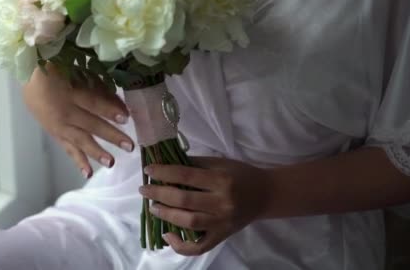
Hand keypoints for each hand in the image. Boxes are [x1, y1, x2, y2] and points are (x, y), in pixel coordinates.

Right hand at [23, 64, 133, 177]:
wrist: (29, 76)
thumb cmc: (61, 69)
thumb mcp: (81, 73)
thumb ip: (101, 88)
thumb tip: (122, 106)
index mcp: (69, 92)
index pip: (93, 103)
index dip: (109, 110)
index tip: (126, 118)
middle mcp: (63, 111)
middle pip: (90, 125)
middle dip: (110, 135)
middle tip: (129, 146)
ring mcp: (58, 125)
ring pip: (79, 140)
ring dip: (96, 152)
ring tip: (111, 163)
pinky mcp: (55, 133)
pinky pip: (67, 148)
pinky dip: (78, 160)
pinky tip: (88, 173)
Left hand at [139, 157, 270, 255]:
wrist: (265, 195)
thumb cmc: (240, 175)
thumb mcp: (219, 163)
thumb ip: (194, 165)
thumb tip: (165, 165)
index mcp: (221, 180)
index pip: (186, 176)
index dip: (164, 172)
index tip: (149, 169)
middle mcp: (222, 203)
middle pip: (184, 200)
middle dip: (159, 194)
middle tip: (145, 189)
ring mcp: (222, 223)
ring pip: (188, 222)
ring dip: (166, 215)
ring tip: (153, 208)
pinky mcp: (222, 236)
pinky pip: (198, 246)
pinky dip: (180, 245)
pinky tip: (167, 235)